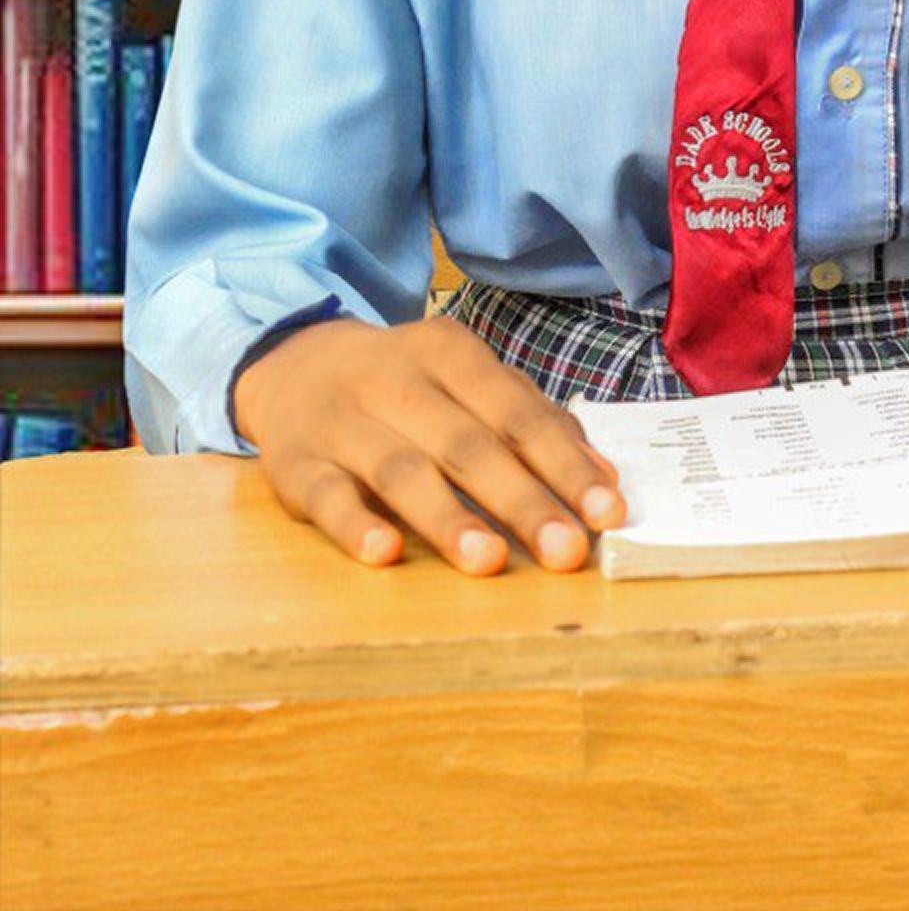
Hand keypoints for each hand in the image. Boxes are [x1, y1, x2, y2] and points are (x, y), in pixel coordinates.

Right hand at [231, 311, 627, 571]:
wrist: (294, 366)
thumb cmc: (405, 385)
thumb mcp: (466, 383)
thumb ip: (533, 422)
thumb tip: (604, 476)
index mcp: (450, 352)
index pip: (518, 412)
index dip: (566, 464)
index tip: (608, 512)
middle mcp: (396, 378)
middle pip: (466, 442)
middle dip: (521, 499)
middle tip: (566, 551)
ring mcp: (342, 420)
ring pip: (400, 468)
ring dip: (446, 517)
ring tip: (490, 561)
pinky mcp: (295, 464)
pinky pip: (326, 495)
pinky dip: (355, 525)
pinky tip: (385, 553)